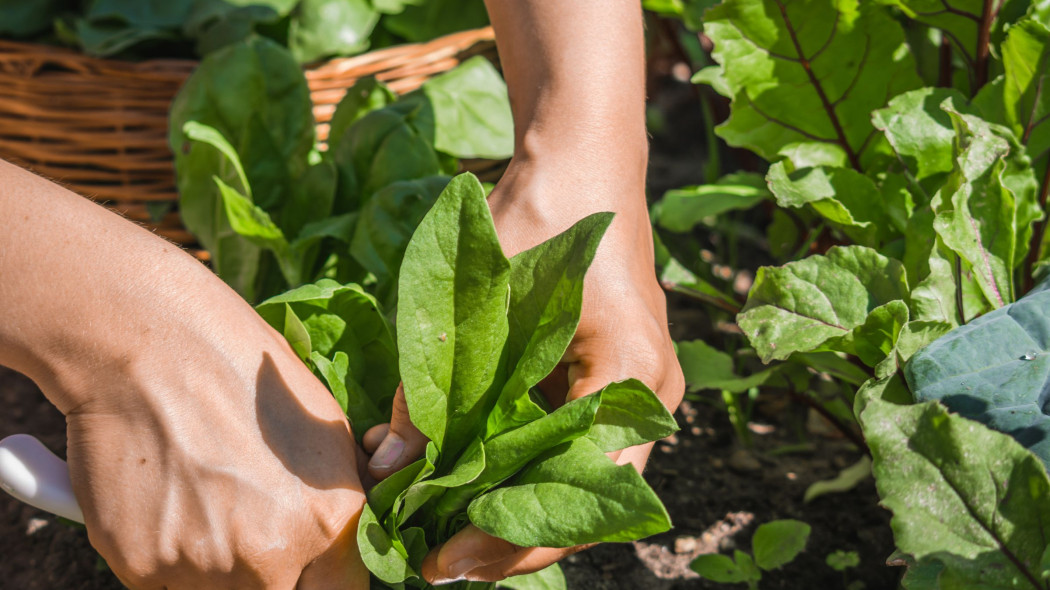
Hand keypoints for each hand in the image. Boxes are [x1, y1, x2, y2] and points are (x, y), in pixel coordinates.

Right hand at [59, 277, 369, 588]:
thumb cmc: (241, 373)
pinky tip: (166, 502)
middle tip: (248, 531)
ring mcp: (203, 568)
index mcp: (329, 521)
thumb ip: (338, 498)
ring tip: (202, 504)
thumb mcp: (325, 428)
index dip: (323, 582)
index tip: (308, 568)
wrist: (148, 347)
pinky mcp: (142, 566)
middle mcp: (271, 556)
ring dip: (215, 570)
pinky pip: (165, 584)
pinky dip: (166, 557)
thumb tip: (347, 535)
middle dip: (271, 578)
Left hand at [363, 155, 684, 583]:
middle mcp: (649, 395)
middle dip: (509, 536)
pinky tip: (461, 473)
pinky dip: (516, 464)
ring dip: (510, 503)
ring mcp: (636, 389)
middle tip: (436, 559)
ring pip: (575, 476)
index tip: (446, 561)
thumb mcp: (477, 292)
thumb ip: (434, 380)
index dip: (514, 541)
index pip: (581, 492)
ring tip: (440, 526)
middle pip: (584, 498)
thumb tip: (387, 467)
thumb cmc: (540, 209)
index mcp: (632, 373)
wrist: (583, 158)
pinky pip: (568, 441)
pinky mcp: (612, 379)